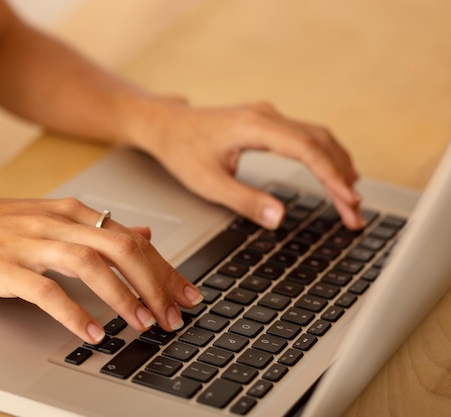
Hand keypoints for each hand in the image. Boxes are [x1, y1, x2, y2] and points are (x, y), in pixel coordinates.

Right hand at [0, 197, 202, 343]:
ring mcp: (31, 242)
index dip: (165, 269)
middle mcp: (58, 222)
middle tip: (173, 315)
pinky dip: (74, 313)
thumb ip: (99, 228)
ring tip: (142, 325)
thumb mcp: (51, 217)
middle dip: (155, 283)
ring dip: (122, 297)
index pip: (132, 239)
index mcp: (72, 211)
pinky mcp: (6, 266)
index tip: (187, 294)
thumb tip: (144, 233)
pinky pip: (48, 290)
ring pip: (91, 265)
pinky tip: (93, 332)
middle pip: (121, 248)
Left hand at [142, 100, 362, 229]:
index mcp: (254, 126)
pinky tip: (335, 174)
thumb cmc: (181, 150)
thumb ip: (244, 201)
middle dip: (342, 178)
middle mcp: (267, 116)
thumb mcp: (207, 183)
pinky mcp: (267, 123)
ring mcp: (269, 116)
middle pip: (320, 143)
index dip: (332, 175)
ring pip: (318, 137)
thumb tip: (280, 219)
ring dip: (338, 166)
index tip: (349, 200)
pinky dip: (325, 157)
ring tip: (352, 200)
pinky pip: (307, 137)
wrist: (165, 125)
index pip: (307, 149)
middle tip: (355, 213)